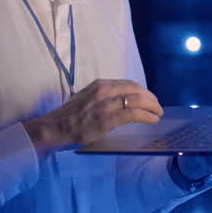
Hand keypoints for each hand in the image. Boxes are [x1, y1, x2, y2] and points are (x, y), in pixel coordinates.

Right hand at [23, 79, 163, 152]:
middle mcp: (104, 91)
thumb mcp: (86, 98)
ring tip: (158, 113)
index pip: (128, 84)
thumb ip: (102, 97)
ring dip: (153, 107)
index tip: (149, 97)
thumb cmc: (68, 117)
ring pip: (138, 100)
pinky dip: (147, 116)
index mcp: (99, 85)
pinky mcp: (108, 119)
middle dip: (151, 98)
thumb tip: (119, 102)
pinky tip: (153, 120)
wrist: (53, 128)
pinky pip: (134, 114)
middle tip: (157, 106)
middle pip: (136, 90)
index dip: (142, 91)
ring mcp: (106, 105)